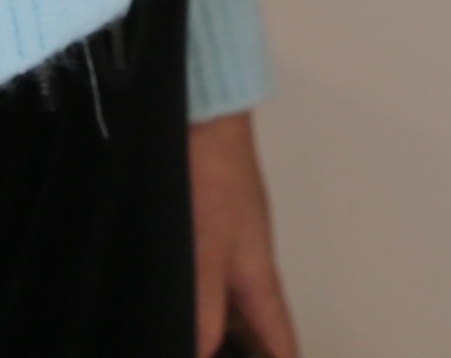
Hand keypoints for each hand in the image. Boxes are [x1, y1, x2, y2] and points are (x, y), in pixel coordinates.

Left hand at [191, 111, 299, 357]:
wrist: (200, 116)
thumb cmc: (215, 170)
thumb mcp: (205, 249)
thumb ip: (203, 304)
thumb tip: (202, 350)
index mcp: (257, 276)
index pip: (279, 336)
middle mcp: (244, 264)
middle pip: (254, 324)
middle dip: (248, 349)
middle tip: (228, 357)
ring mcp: (223, 246)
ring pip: (226, 303)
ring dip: (219, 328)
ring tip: (196, 342)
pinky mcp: (201, 228)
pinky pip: (203, 279)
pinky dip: (193, 299)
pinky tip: (171, 305)